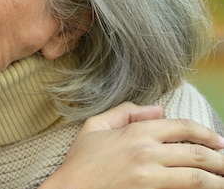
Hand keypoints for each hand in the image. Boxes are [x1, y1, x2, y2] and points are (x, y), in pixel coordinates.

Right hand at [41, 102, 223, 188]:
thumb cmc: (80, 162)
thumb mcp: (95, 126)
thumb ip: (126, 111)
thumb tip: (158, 110)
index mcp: (136, 131)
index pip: (183, 127)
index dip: (206, 133)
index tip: (218, 141)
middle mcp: (147, 152)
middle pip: (197, 153)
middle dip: (219, 158)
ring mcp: (150, 176)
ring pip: (197, 176)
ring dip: (217, 179)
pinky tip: (206, 188)